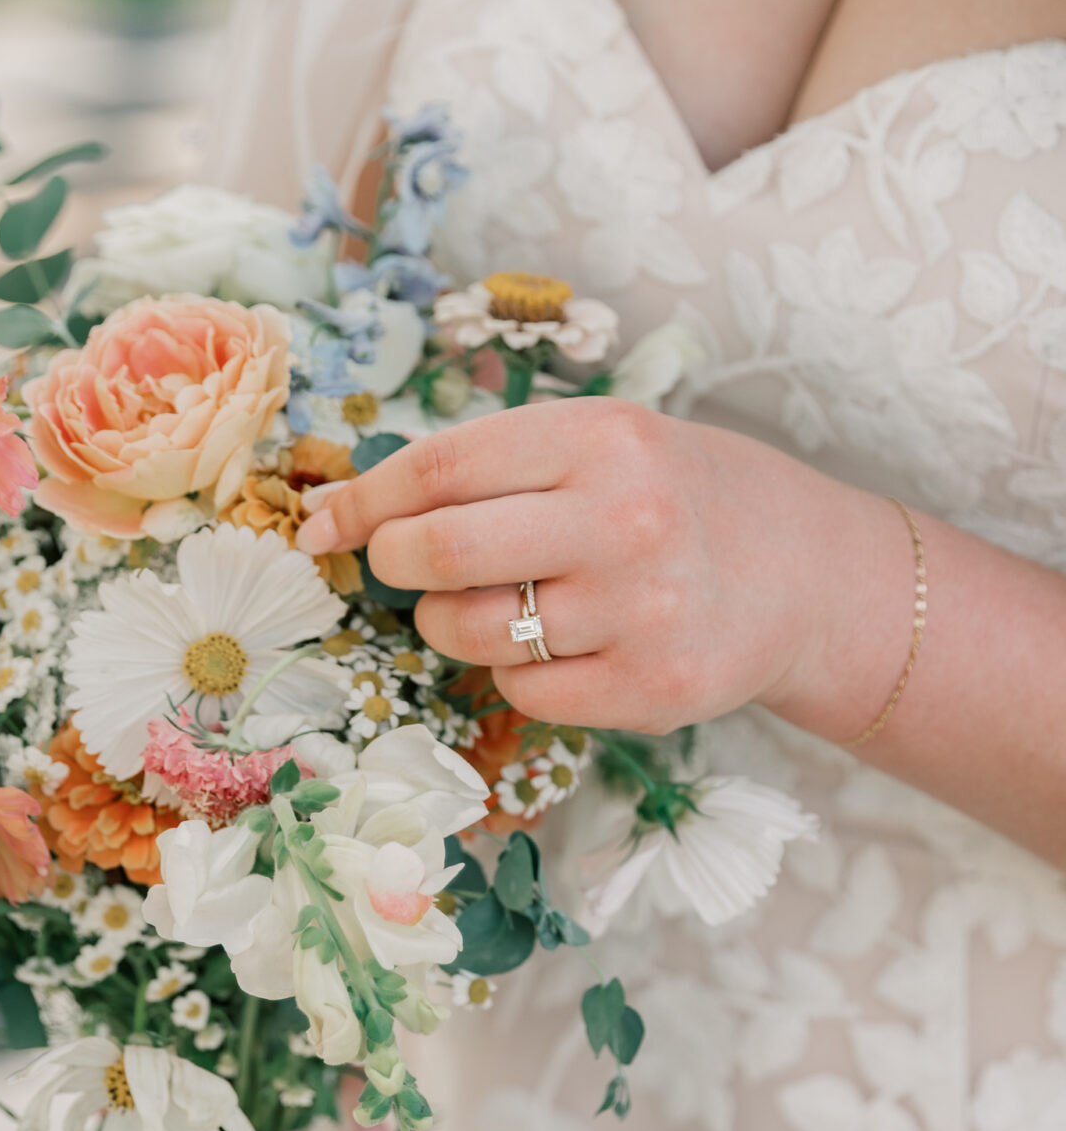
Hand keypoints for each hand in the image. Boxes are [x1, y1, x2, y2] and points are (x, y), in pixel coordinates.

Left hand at [294, 397, 910, 742]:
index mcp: (602, 439)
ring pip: (470, 630)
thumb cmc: (674, 500)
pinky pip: (521, 691)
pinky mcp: (650, 689)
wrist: (806, 575)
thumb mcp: (601, 445)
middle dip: (397, 564)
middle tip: (406, 567)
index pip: (439, 469)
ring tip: (497, 603)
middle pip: (439, 553)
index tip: (323, 528)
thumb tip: (346, 514)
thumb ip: (491, 468)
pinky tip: (561, 644)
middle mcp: (623, 520)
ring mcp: (640, 611)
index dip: (364, 502)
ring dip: (452, 623)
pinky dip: (516, 671)